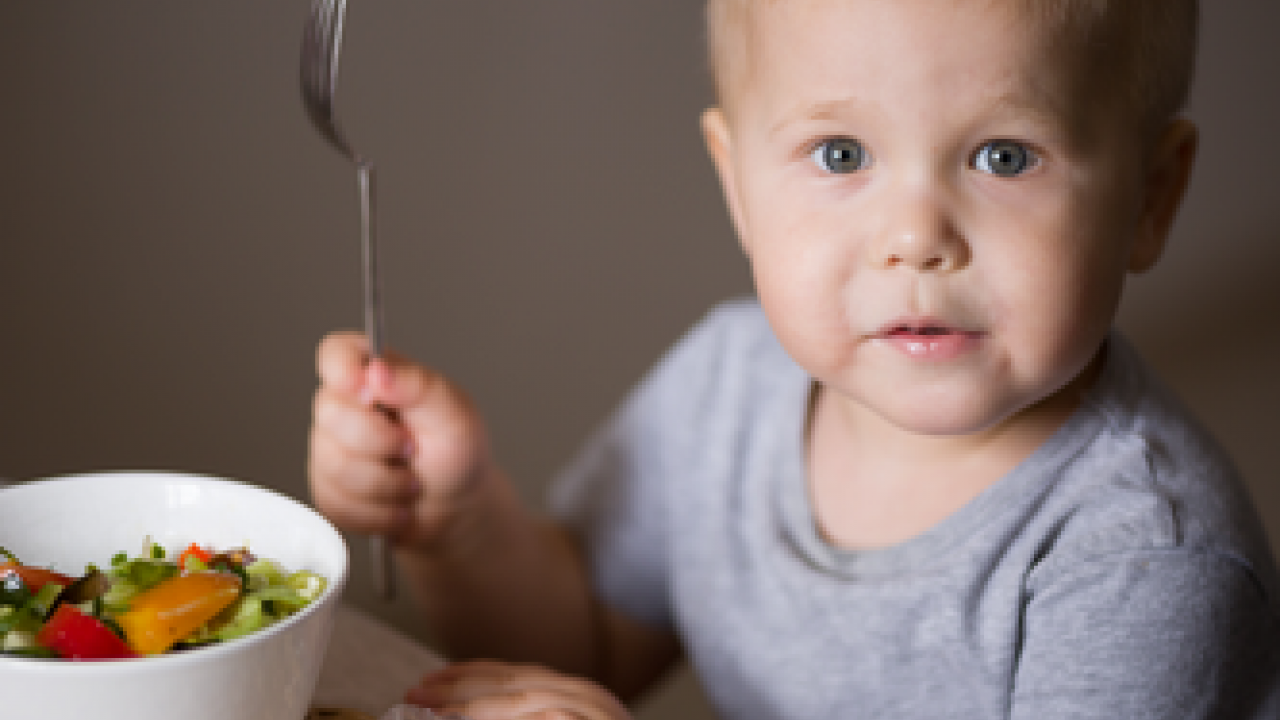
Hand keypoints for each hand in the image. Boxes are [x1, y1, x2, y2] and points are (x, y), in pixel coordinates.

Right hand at [308, 331, 495, 549]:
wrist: (455, 505)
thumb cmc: (457, 452)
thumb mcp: (454, 412)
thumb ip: (418, 384)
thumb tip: (377, 370)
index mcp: (376, 374)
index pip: (336, 354)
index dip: (342, 372)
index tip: (369, 396)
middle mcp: (346, 406)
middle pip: (329, 414)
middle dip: (380, 443)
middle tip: (413, 449)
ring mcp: (330, 447)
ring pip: (333, 465)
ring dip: (385, 483)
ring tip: (411, 481)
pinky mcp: (326, 487)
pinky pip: (335, 502)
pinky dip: (376, 512)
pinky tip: (396, 505)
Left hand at [405, 661, 632, 719]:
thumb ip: (526, 717)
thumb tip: (468, 713)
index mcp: (572, 695)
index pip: (511, 674)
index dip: (465, 675)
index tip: (427, 680)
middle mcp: (585, 697)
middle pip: (512, 683)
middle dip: (459, 689)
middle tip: (417, 696)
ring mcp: (594, 712)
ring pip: (527, 700)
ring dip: (477, 706)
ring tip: (439, 713)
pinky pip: (552, 717)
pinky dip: (519, 719)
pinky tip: (494, 718)